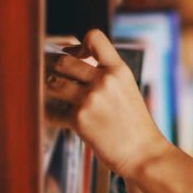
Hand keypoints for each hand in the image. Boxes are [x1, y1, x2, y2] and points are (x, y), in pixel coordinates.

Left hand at [44, 28, 169, 179]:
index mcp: (119, 71)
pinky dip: (50, 114)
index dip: (78, 44)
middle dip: (52, 67)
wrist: (144, 154)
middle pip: (62, 61)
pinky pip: (52, 110)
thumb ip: (106, 76)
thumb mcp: (128, 91)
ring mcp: (90, 99)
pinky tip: (56, 116)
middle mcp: (104, 81)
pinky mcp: (79, 119)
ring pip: (52, 82)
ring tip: (50, 94)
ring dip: (47, 88)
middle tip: (49, 74)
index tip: (75, 56)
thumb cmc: (135, 126)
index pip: (93, 38)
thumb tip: (74, 63)